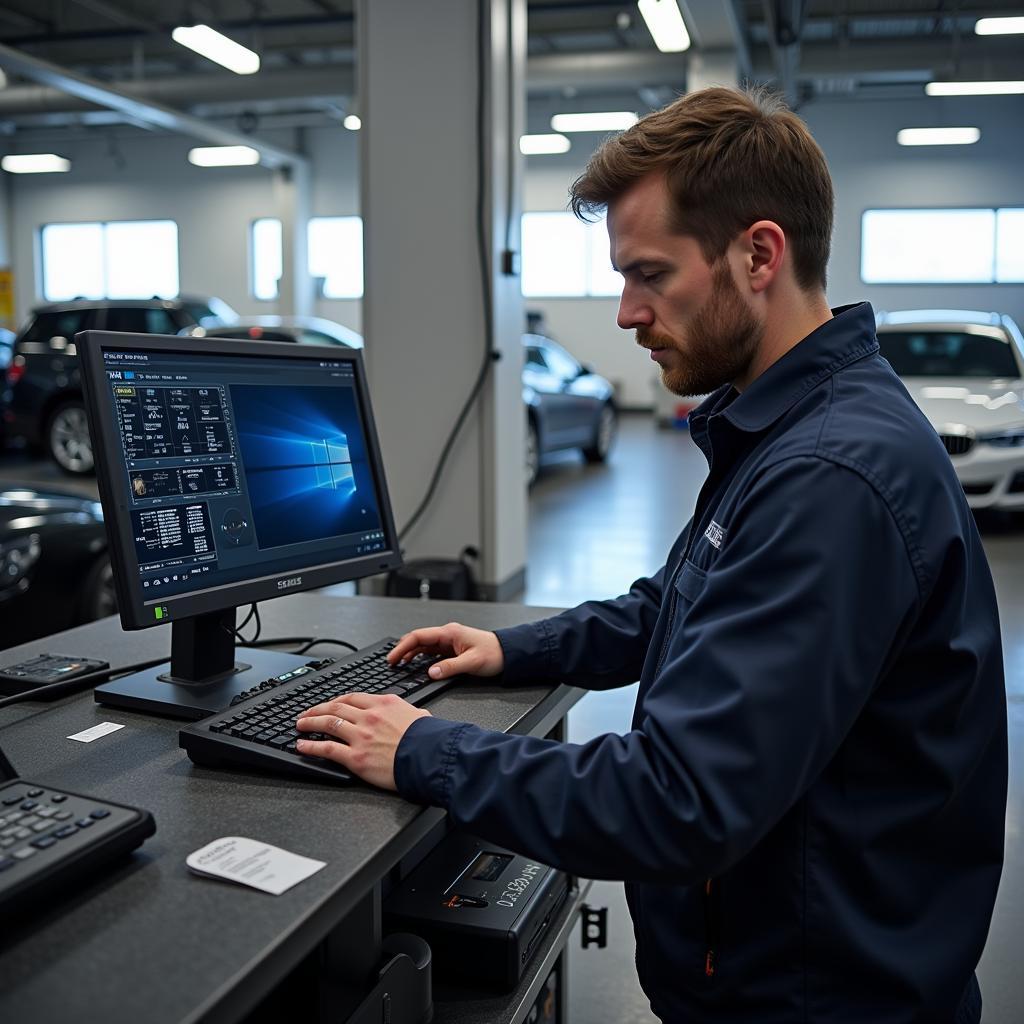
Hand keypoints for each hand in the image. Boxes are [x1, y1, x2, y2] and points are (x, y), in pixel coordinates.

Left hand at [295, 692, 430, 790]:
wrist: (431, 756)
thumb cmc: (429, 739)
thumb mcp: (420, 715)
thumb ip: (410, 713)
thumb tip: (415, 715)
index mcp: (384, 704)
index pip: (353, 698)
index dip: (337, 701)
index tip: (330, 704)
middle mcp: (369, 716)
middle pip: (335, 708)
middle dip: (317, 710)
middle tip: (307, 713)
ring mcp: (361, 736)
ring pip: (327, 724)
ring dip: (310, 723)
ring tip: (300, 725)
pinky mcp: (356, 757)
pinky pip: (327, 749)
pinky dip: (311, 747)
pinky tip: (302, 746)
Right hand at [387, 622, 504, 681]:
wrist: (508, 653)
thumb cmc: (494, 653)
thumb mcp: (471, 662)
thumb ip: (449, 667)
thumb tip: (431, 672)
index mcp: (449, 633)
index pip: (419, 636)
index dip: (402, 647)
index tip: (392, 658)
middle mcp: (447, 635)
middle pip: (418, 640)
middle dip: (402, 650)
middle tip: (391, 663)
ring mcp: (449, 642)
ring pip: (423, 646)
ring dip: (411, 654)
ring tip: (400, 665)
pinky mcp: (452, 650)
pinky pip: (432, 652)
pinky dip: (421, 658)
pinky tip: (416, 665)